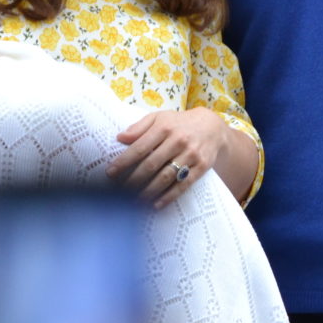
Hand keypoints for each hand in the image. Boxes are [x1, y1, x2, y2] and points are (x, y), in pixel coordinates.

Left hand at [106, 107, 229, 208]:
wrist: (212, 127)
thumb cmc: (179, 123)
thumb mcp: (160, 118)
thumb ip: (139, 127)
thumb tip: (120, 137)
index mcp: (164, 127)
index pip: (140, 147)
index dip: (124, 161)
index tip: (110, 173)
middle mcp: (178, 140)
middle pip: (151, 164)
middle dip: (133, 180)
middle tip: (119, 192)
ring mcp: (191, 154)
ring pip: (166, 177)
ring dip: (148, 191)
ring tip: (134, 201)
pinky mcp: (201, 166)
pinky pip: (183, 184)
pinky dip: (169, 196)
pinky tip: (156, 204)